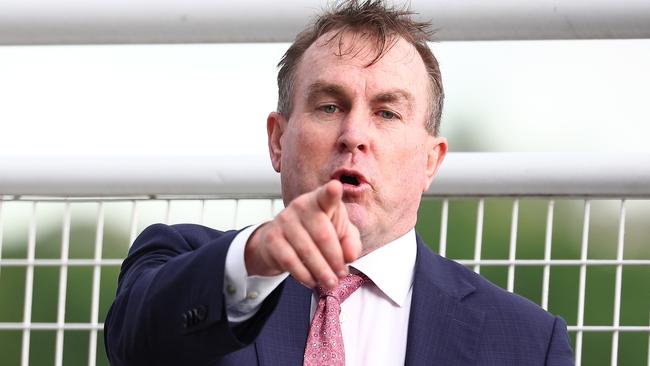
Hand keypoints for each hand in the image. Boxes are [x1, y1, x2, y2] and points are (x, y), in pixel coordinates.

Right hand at [244, 180, 361, 288]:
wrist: (279, 242)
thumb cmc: (316, 234)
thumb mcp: (339, 235)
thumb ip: (350, 242)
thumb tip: (350, 255)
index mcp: (320, 200)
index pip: (326, 196)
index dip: (331, 192)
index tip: (336, 188)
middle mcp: (301, 206)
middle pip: (323, 235)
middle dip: (335, 259)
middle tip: (342, 274)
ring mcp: (284, 221)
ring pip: (307, 251)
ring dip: (322, 271)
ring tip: (331, 282)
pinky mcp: (272, 238)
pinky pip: (291, 261)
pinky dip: (304, 275)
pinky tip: (312, 280)